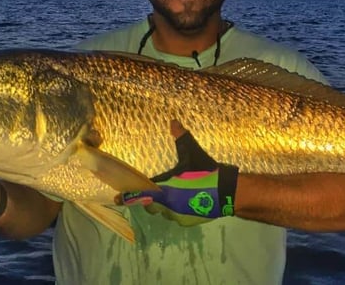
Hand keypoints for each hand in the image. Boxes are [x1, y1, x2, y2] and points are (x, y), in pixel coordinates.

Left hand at [120, 120, 238, 225]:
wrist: (228, 192)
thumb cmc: (206, 173)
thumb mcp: (193, 153)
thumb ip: (181, 138)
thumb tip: (173, 121)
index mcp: (166, 190)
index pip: (140, 195)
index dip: (127, 197)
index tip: (116, 199)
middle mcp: (168, 206)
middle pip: (151, 206)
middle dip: (150, 199)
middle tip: (154, 191)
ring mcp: (179, 216)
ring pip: (164, 212)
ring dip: (165, 205)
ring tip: (173, 195)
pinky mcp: (189, 221)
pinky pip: (177, 217)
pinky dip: (178, 210)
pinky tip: (187, 201)